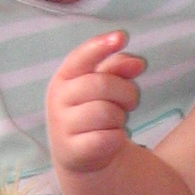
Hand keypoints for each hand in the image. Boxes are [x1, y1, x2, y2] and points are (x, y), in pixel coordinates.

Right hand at [45, 31, 145, 173]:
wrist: (81, 156)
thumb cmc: (93, 112)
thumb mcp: (104, 87)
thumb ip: (117, 69)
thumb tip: (137, 63)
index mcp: (63, 78)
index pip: (80, 57)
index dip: (101, 46)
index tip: (122, 37)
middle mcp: (58, 99)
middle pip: (103, 84)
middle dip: (126, 92)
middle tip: (130, 103)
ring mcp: (62, 126)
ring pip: (107, 112)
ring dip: (120, 118)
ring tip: (114, 122)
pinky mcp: (73, 151)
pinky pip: (109, 138)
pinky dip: (117, 138)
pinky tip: (110, 139)